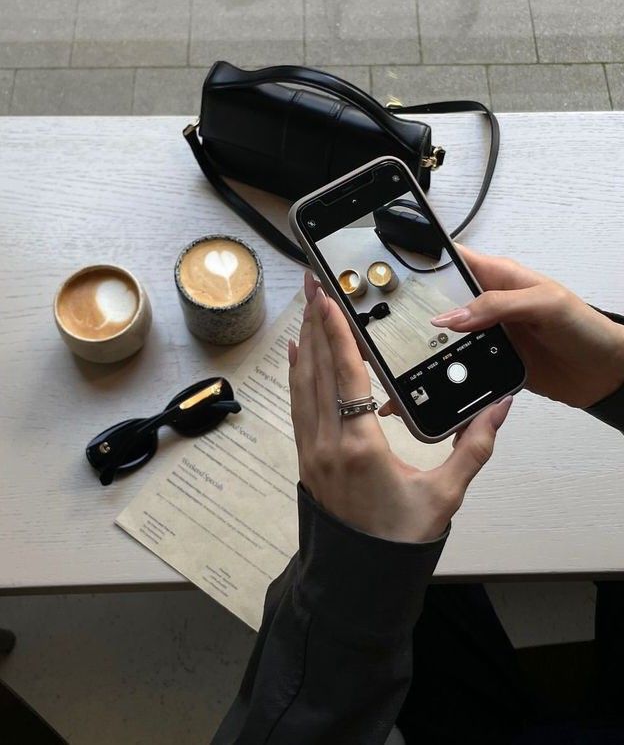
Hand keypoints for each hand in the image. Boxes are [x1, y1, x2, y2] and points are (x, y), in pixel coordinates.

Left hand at [287, 273, 512, 543]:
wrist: (360, 578)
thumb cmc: (401, 539)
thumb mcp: (445, 495)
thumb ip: (474, 447)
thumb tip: (500, 406)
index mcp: (360, 446)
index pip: (345, 375)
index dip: (336, 332)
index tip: (328, 298)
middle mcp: (327, 442)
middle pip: (317, 369)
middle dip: (315, 323)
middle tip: (313, 284)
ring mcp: (312, 450)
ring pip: (303, 384)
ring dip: (305, 343)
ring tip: (307, 307)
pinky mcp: (307, 457)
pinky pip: (297, 405)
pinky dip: (297, 374)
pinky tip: (297, 355)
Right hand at [380, 245, 623, 414]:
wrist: (604, 373)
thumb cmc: (584, 327)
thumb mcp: (544, 304)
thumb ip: (497, 306)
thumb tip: (449, 317)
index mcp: (498, 277)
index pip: (452, 260)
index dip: (422, 260)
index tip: (390, 269)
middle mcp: (486, 304)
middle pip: (438, 301)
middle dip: (411, 308)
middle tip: (381, 321)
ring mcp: (486, 333)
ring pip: (442, 335)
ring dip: (422, 344)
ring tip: (394, 355)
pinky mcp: (488, 362)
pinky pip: (457, 363)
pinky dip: (439, 370)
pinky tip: (422, 380)